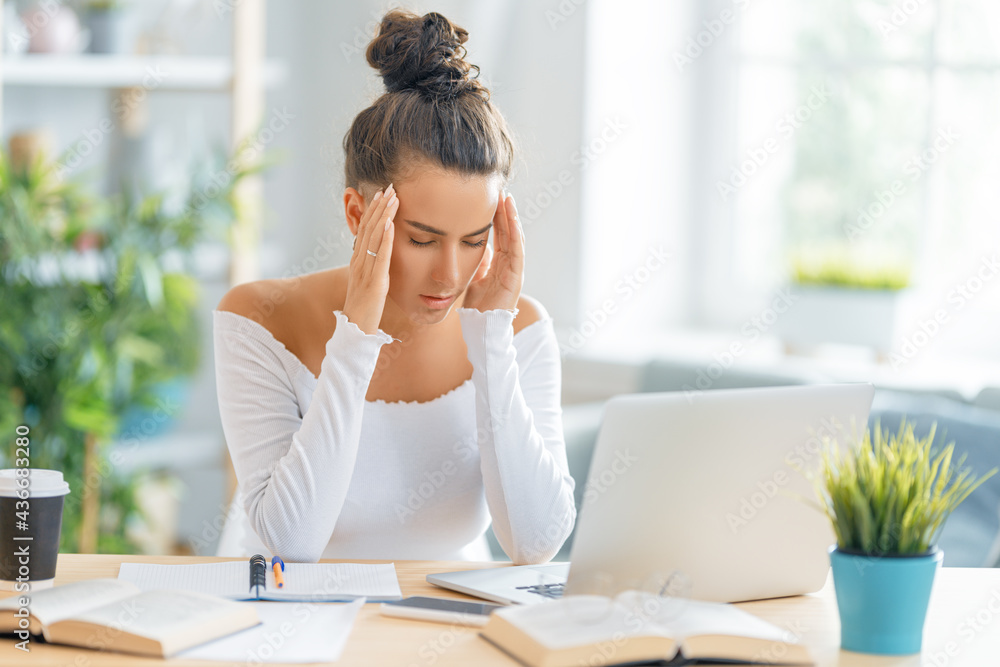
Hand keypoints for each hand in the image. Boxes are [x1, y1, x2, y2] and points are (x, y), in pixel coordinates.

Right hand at [342, 183, 397, 334]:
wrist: (354, 331)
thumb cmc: (363, 308)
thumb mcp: (367, 282)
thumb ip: (371, 266)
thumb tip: (378, 253)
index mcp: (357, 260)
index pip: (364, 229)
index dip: (372, 210)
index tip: (381, 194)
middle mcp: (358, 262)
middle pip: (368, 228)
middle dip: (379, 206)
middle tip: (389, 187)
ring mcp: (365, 271)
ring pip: (373, 237)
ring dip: (383, 215)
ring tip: (392, 198)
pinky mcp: (374, 283)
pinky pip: (380, 257)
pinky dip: (385, 239)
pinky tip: (390, 224)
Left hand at [463, 190, 522, 312]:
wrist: (482, 327)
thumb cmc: (477, 307)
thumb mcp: (473, 278)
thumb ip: (477, 262)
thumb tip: (477, 246)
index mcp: (498, 263)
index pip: (498, 235)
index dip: (495, 217)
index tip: (489, 199)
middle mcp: (508, 264)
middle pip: (507, 232)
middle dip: (504, 211)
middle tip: (499, 190)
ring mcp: (514, 269)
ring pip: (514, 237)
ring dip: (512, 218)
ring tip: (508, 198)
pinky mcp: (516, 275)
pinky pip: (517, 250)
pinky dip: (515, 233)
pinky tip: (512, 219)